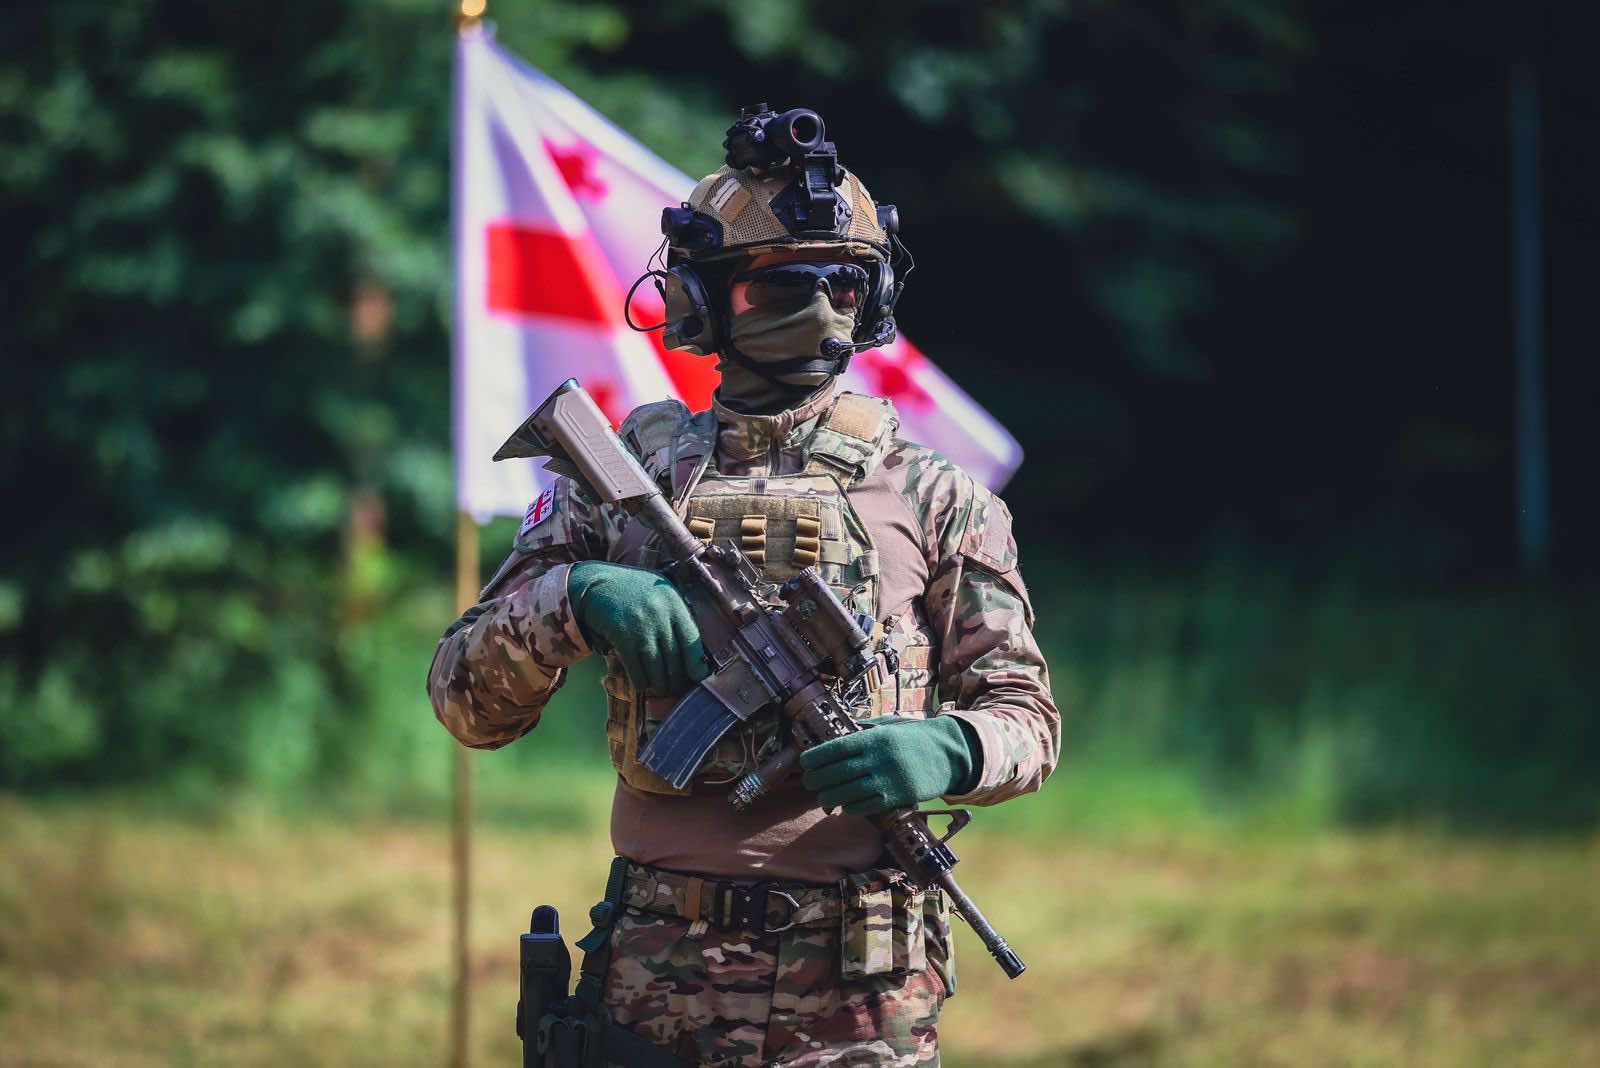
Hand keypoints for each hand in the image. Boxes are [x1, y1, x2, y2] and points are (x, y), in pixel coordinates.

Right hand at [567, 562, 709, 696]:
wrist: (597, 584)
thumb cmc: (633, 589)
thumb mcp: (661, 593)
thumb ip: (676, 614)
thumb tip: (692, 646)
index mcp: (675, 604)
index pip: (693, 641)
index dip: (696, 665)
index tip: (697, 677)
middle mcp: (661, 616)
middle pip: (675, 659)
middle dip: (676, 680)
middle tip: (675, 688)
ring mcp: (642, 626)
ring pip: (657, 668)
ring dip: (659, 685)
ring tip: (660, 689)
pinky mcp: (623, 637)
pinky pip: (636, 668)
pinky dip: (640, 681)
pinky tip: (641, 685)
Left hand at [798, 716, 980, 815]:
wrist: (948, 754)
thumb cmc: (915, 737)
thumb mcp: (889, 726)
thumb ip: (863, 729)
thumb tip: (838, 733)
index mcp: (873, 738)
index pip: (835, 749)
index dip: (815, 757)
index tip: (804, 762)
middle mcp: (877, 758)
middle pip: (837, 772)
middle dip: (817, 779)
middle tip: (809, 782)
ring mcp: (887, 779)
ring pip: (847, 792)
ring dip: (829, 797)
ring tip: (822, 797)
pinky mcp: (896, 797)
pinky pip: (865, 806)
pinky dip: (850, 807)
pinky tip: (844, 805)